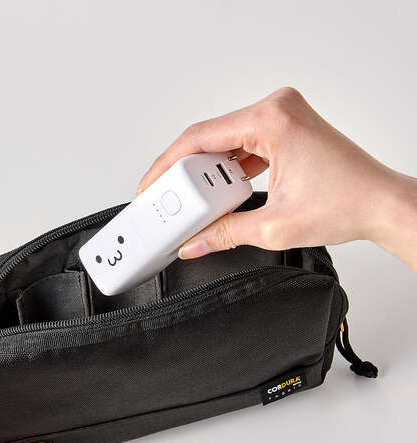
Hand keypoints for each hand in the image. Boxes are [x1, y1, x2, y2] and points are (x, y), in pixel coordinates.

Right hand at [137, 87, 416, 270]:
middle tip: (169, 202)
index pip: (199, 137)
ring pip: (224, 143)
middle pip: (209, 138)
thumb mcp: (274, 228)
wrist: (381, 205)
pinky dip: (227, 169)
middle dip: (185, 173)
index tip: (150, 186)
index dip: (166, 165)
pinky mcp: (285, 131)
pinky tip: (220, 191)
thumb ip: (224, 234)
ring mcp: (282, 118)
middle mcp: (276, 110)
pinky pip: (242, 146)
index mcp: (271, 120)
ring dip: (207, 173)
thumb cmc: (348, 203)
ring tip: (196, 202)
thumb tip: (194, 243)